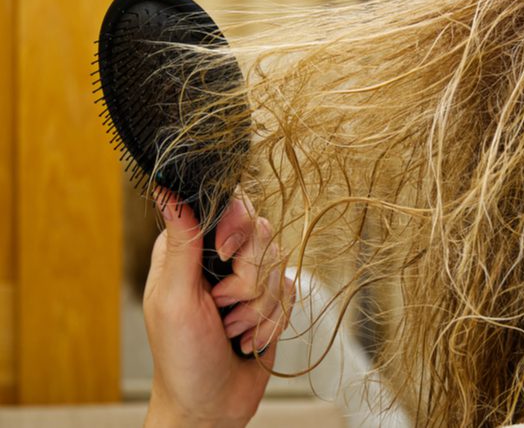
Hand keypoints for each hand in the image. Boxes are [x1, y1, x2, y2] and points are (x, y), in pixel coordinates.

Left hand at [144, 189, 294, 427]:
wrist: (211, 405)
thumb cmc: (181, 358)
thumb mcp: (175, 299)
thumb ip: (181, 243)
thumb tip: (165, 187)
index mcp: (189, 248)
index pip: (226, 205)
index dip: (236, 225)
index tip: (225, 253)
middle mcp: (220, 257)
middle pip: (261, 234)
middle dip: (247, 280)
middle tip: (221, 307)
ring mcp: (247, 278)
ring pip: (279, 264)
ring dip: (256, 308)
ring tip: (231, 330)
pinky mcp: (270, 300)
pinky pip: (291, 292)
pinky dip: (271, 321)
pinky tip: (248, 339)